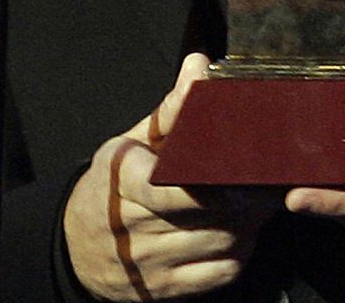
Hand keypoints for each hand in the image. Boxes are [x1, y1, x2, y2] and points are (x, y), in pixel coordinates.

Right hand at [63, 54, 278, 299]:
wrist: (76, 245)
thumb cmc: (112, 184)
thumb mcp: (131, 143)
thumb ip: (170, 110)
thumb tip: (198, 64)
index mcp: (121, 181)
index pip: (165, 188)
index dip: (209, 186)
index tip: (240, 172)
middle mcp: (131, 225)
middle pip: (205, 216)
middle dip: (244, 199)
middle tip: (268, 181)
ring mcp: (148, 262)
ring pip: (218, 244)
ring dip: (248, 224)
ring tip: (260, 204)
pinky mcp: (163, 289)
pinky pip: (217, 274)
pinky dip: (239, 254)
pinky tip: (243, 236)